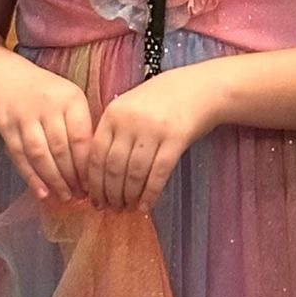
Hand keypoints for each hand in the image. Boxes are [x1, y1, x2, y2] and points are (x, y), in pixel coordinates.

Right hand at [0, 61, 94, 201]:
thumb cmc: (46, 94)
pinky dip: (31, 177)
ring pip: (40, 155)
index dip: (87, 166)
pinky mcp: (6, 126)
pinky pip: (19, 156)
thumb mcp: (69, 100)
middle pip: (61, 149)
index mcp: (71, 99)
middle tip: (81, 195)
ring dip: (53, 180)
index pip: (81, 138)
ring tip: (65, 197)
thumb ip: (82, 126)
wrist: (5, 78)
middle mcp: (48, 106)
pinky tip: (42, 193)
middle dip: (72, 177)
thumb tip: (96, 165)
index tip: (94, 184)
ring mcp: (25, 116)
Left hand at [84, 72, 217, 211]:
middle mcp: (130, 120)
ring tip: (127, 208)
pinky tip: (146, 206)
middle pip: (113, 167)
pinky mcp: (176, 138)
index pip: (96, 154)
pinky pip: (158, 173)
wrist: (201, 88)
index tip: (94, 198)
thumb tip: (98, 173)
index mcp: (114, 112)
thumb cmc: (163, 98)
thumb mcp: (131, 105)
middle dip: (110, 194)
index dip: (94, 182)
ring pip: (134, 173)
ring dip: (129, 196)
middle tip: (111, 209)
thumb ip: (114, 130)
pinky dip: (150, 193)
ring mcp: (153, 129)